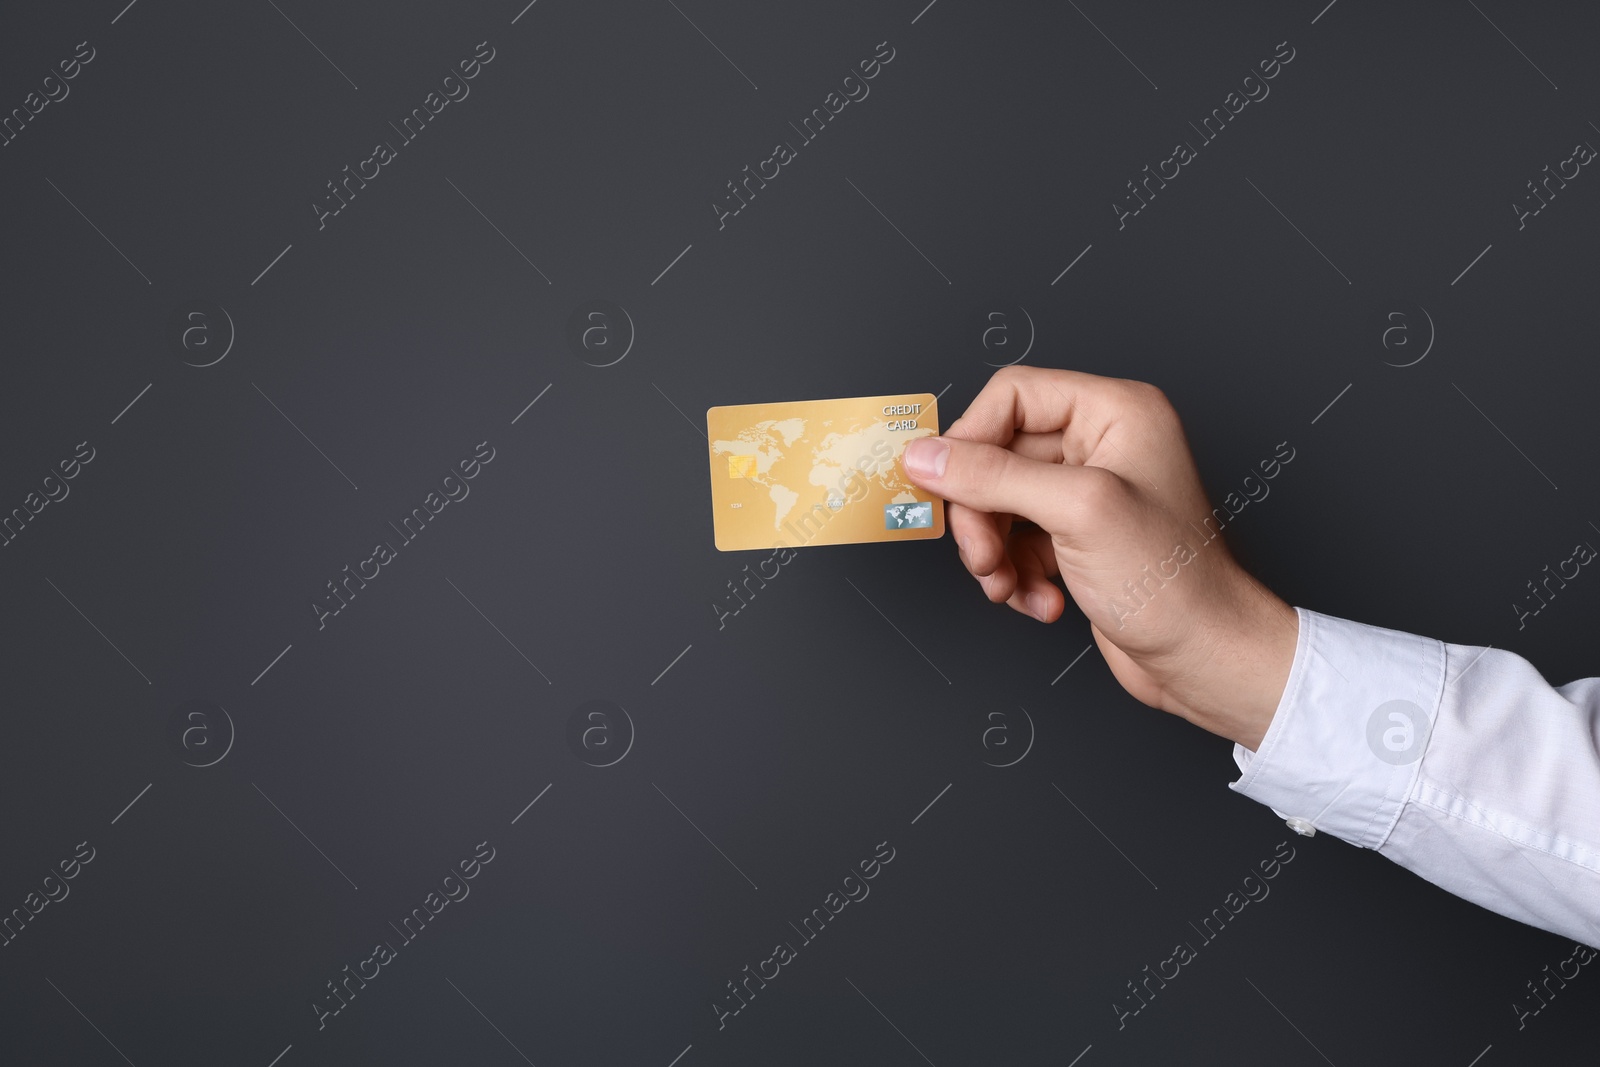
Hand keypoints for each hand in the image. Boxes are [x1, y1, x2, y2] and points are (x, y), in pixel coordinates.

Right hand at [901, 366, 1297, 750]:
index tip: (941, 485)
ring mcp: (1090, 492)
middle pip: (998, 454)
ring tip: (1007, 585)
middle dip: (980, 512)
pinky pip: (1018, 540)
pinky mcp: (1079, 537)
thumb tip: (926, 455)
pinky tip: (1039, 601)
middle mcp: (1103, 444)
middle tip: (981, 556)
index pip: (1012, 396)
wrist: (1206, 658)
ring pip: (1000, 502)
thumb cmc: (1174, 584)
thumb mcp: (1075, 513)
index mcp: (1115, 412)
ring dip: (993, 550)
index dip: (970, 441)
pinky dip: (1016, 573)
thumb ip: (993, 477)